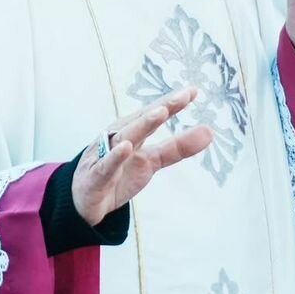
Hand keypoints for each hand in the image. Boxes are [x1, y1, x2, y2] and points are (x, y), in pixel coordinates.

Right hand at [71, 88, 212, 225]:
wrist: (85, 201)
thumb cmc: (118, 174)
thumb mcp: (152, 161)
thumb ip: (178, 147)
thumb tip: (210, 132)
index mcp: (132, 131)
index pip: (154, 113)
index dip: (172, 103)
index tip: (193, 92)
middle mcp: (118, 138)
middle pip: (141, 120)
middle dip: (161, 108)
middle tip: (181, 97)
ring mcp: (106, 155)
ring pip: (125, 137)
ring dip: (142, 124)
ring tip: (161, 113)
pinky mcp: (96, 176)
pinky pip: (106, 165)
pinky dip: (115, 156)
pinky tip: (126, 148)